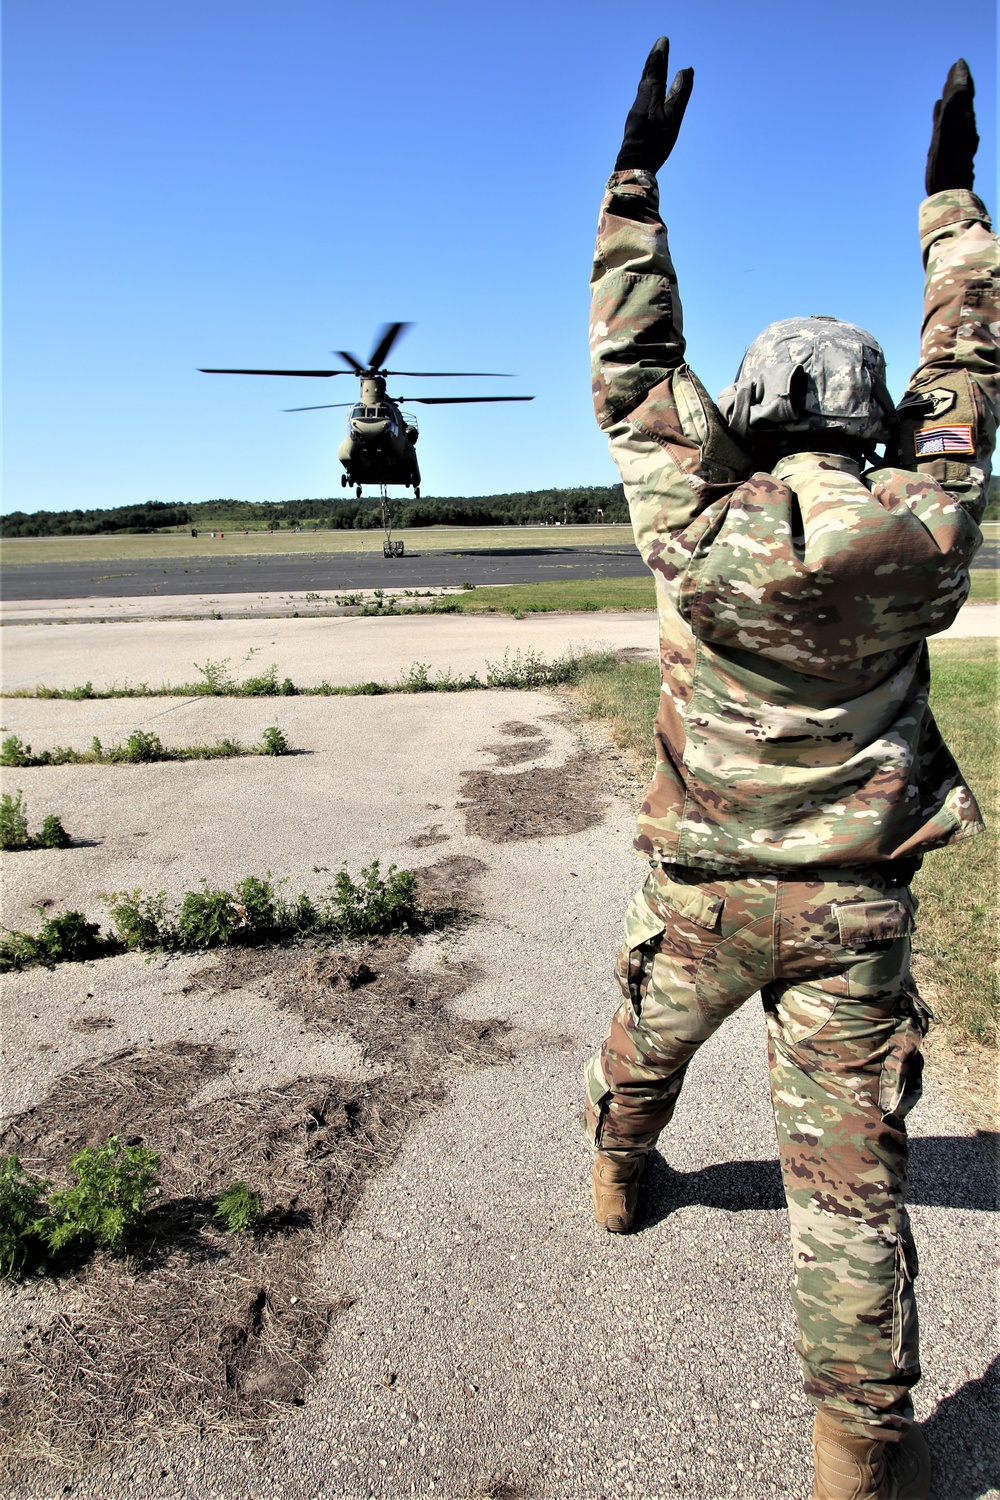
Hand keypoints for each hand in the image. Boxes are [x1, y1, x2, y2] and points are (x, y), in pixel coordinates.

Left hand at [614, 36, 693, 174]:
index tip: (663, 40)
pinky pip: (642, 96)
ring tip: (653, 63)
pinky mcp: (635, 121)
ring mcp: (636, 110)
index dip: (660, 55)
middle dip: (654, 59)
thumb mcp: (673, 117)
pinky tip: (647, 91)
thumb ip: (680, 93)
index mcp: (650, 96)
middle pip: (647, 75)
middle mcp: (641, 100)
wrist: (634, 165)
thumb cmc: (655, 142)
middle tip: (659, 45)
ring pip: (643, 85)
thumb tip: (685, 70)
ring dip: (649, 71)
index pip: (656, 70)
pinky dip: (647, 86)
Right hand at [925, 59, 977, 193]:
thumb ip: (949, 113)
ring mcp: (957, 135)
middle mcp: (962, 125)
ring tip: (949, 83)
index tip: (959, 62)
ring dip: (954, 94)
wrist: (950, 191)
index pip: (963, 92)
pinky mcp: (951, 144)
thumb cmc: (946, 168)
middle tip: (956, 65)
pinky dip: (945, 110)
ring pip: (957, 108)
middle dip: (959, 81)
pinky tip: (938, 107)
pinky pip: (949, 121)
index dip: (961, 76)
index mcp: (961, 120)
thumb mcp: (947, 138)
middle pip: (962, 97)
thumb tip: (955, 91)